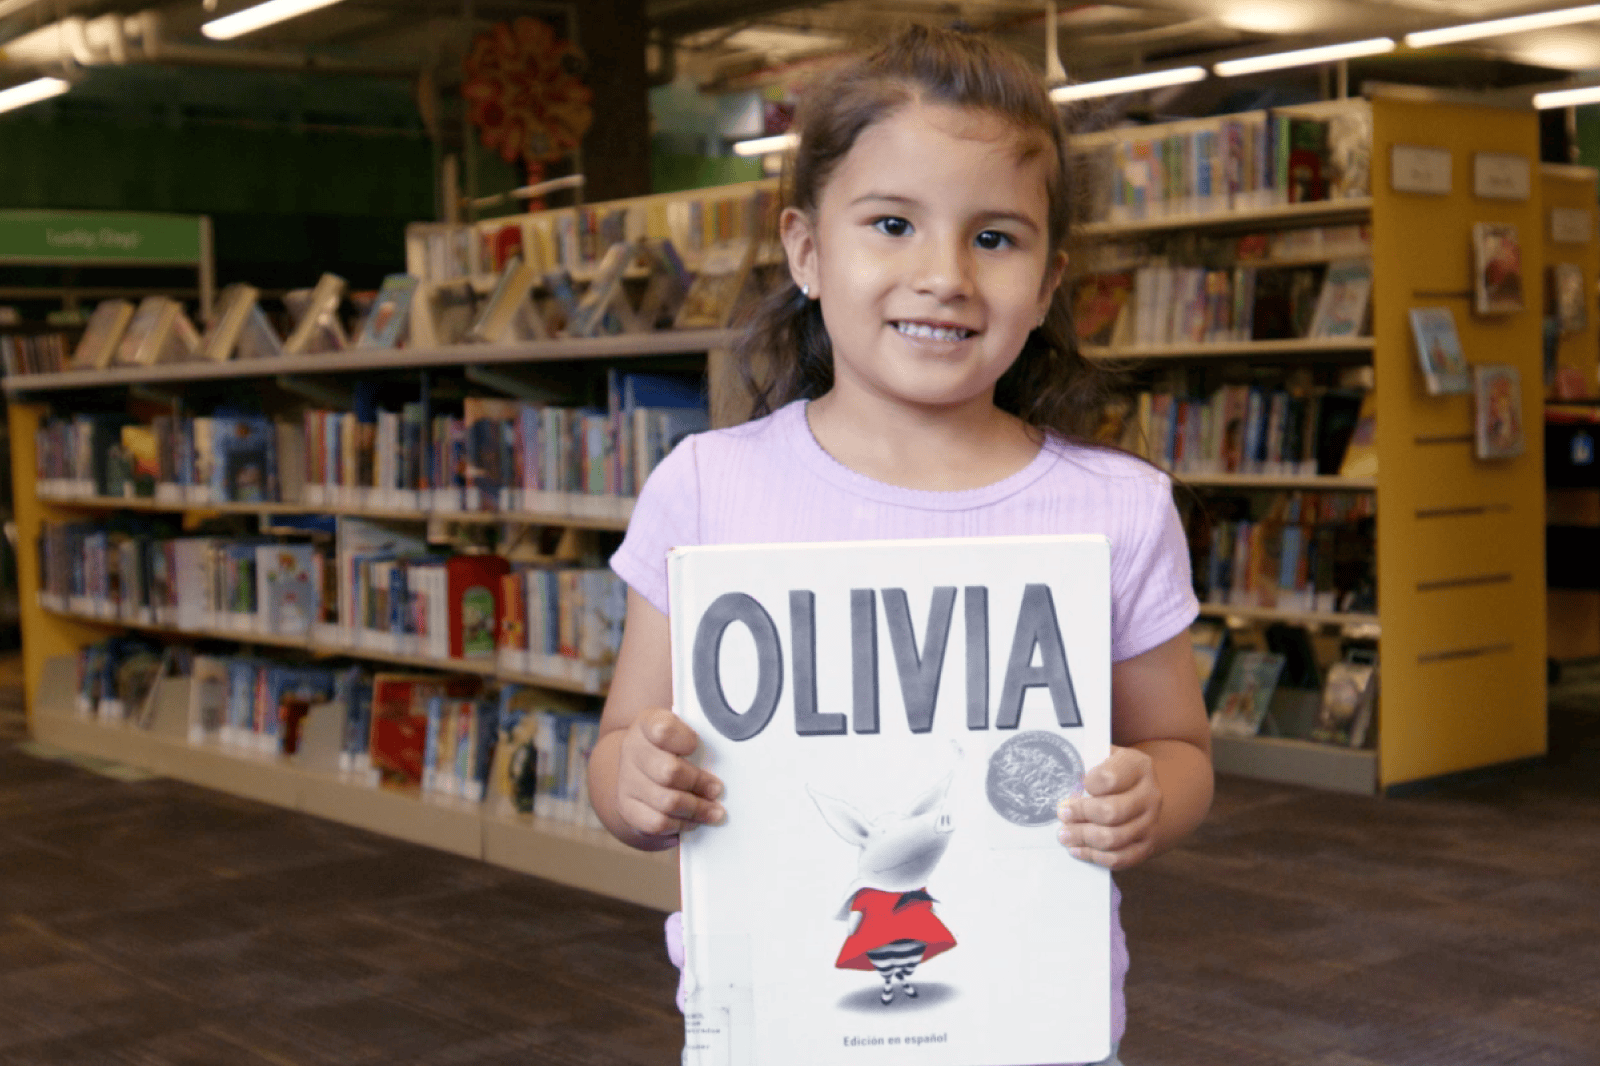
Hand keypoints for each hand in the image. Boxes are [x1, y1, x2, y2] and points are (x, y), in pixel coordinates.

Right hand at [614, 707, 725, 839]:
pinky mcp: (628, 808)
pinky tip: (693, 821)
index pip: (663, 729)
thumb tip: (734, 741)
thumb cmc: (672, 749)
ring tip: (714, 811)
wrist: (639, 770)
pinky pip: (656, 822)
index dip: (684, 740)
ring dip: (696, 809)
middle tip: (717, 790)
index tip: (696, 746)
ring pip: (666, 801)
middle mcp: (632, 750)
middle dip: (699, 783)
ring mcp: (627, 780)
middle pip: (668, 771)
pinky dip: (680, 825)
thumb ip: (700, 736)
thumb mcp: (681, 732)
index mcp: (647, 724)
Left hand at [1055, 746, 1161, 869]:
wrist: (1142, 795)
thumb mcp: (1104, 756)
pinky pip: (1120, 858)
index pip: (1110, 778)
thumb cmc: (1113, 772)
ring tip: (1064, 835)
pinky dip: (1095, 857)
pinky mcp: (1147, 846)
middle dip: (1080, 814)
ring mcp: (1151, 823)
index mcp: (1138, 766)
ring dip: (1082, 838)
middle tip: (1062, 813)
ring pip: (1113, 838)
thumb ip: (1086, 762)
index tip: (1077, 786)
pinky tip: (1077, 850)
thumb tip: (1063, 777)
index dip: (1089, 784)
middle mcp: (1150, 795)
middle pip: (1111, 812)